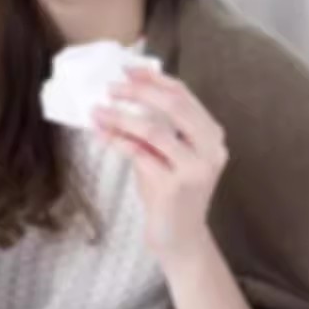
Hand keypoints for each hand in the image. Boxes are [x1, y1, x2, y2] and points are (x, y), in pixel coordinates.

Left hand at [91, 67, 228, 261]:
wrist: (180, 238)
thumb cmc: (170, 191)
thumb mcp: (167, 153)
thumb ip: (156, 125)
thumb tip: (125, 91)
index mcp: (212, 135)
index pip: (184, 95)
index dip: (154, 79)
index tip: (128, 70)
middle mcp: (210, 150)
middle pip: (174, 106)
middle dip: (139, 92)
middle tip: (110, 87)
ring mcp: (194, 170)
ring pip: (154, 130)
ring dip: (120, 118)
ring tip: (96, 111)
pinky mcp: (174, 188)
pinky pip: (140, 155)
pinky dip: (118, 141)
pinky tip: (102, 135)